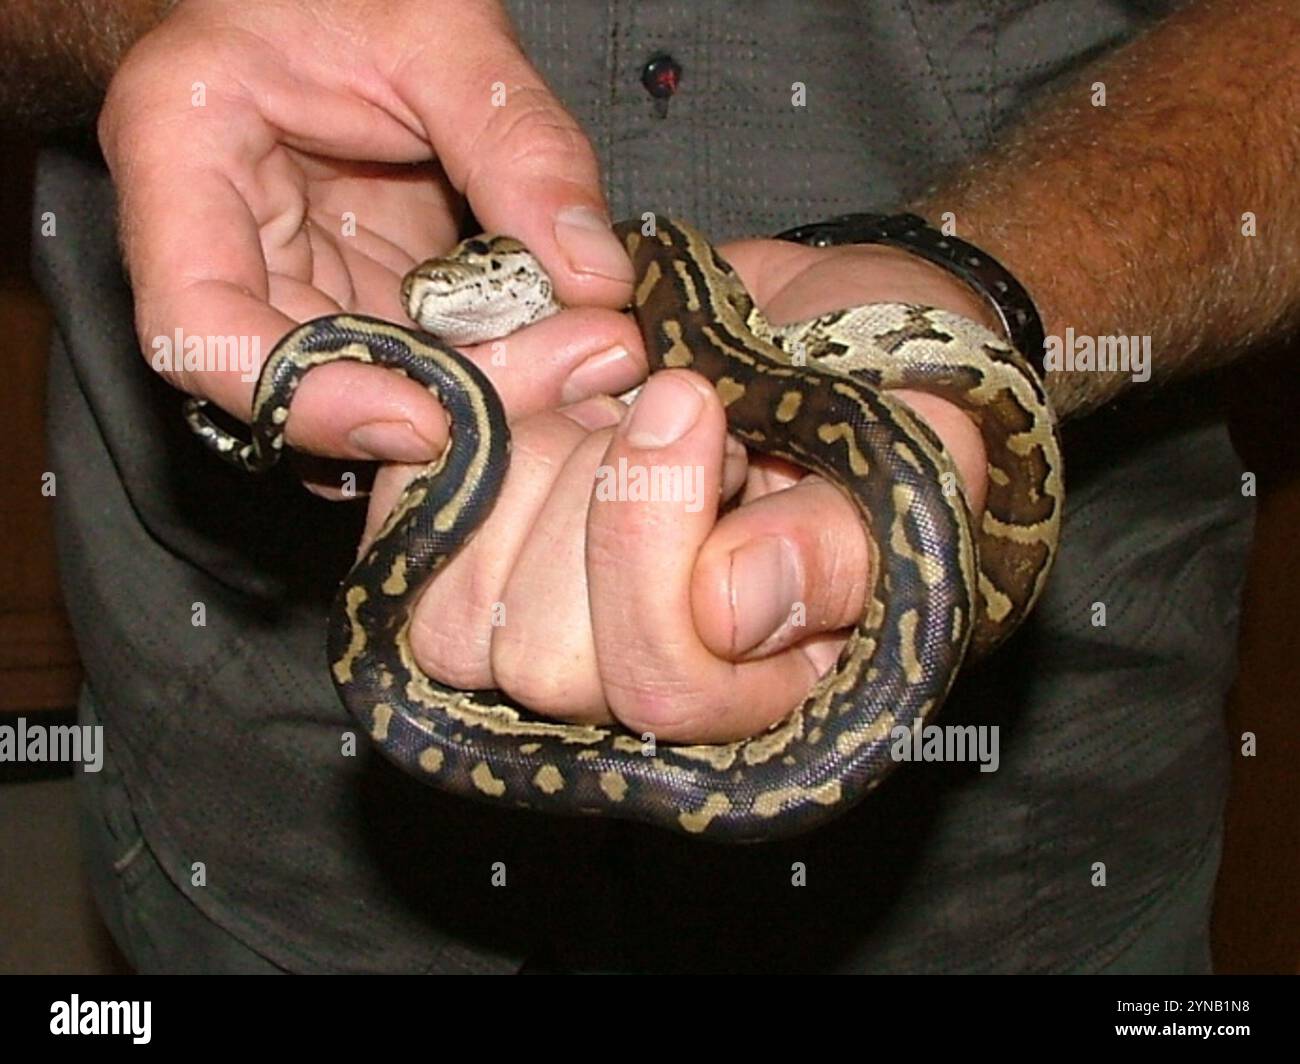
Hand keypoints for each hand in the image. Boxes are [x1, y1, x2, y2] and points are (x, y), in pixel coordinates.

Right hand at [99, 0, 638, 477]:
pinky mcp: (360, 287)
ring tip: (589, 357)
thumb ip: (518, 145)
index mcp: (184, 157)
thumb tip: (594, 276)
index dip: (308, 399)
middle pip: (307, 380)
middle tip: (569, 370)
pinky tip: (569, 346)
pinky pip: (419, 355)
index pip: (201, 332)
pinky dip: (493, 363)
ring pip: (372, 383)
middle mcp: (228, 240)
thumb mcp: (439, 31)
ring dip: (479, 392)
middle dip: (439, 398)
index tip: (423, 420)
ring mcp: (298, 273)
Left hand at [383, 236, 992, 742]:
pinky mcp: (482, 545)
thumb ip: (843, 547)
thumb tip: (728, 604)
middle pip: (539, 662)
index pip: (660, 688)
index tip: (692, 405)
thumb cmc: (898, 391)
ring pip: (455, 609)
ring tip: (622, 381)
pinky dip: (480, 408)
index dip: (650, 550)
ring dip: (537, 456)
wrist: (831, 322)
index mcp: (761, 685)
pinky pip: (415, 513)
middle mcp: (642, 676)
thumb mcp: (920, 452)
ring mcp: (551, 619)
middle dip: (597, 494)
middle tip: (672, 399)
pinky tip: (564, 361)